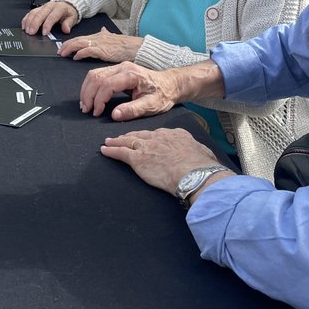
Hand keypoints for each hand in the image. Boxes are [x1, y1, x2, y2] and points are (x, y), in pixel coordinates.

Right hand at [22, 0, 76, 34]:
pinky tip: (24, 25)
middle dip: (34, 24)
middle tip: (31, 33)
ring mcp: (43, 7)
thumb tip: (66, 29)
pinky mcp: (38, 8)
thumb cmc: (68, 12)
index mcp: (59, 8)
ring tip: (26, 30)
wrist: (66, 3)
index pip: (52, 17)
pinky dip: (26, 19)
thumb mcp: (72, 17)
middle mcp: (50, 6)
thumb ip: (69, 23)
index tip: (44, 33)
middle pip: (40, 14)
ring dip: (29, 22)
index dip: (47, 25)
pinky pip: (30, 12)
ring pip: (33, 13)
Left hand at [59, 26, 142, 62]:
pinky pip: (88, 50)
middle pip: (77, 40)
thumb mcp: (114, 36)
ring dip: (69, 48)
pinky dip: (80, 53)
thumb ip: (106, 34)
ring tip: (63, 54)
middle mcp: (97, 38)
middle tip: (59, 51)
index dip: (70, 42)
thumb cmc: (126, 45)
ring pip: (80, 43)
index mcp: (98, 35)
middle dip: (66, 45)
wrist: (136, 47)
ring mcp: (99, 44)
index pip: (80, 37)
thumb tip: (103, 29)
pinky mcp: (103, 50)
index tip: (63, 47)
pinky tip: (75, 57)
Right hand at [79, 62, 183, 119]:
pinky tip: (90, 97)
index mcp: (131, 75)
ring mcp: (119, 67)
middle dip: (88, 94)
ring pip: (94, 74)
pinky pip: (98, 74)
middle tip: (86, 110)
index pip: (107, 85)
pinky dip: (90, 86)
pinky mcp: (116, 70)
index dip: (98, 100)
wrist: (170, 84)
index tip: (96, 113)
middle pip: (96, 77)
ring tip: (85, 105)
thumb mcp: (151, 106)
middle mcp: (123, 67)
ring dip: (87, 89)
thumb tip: (114, 115)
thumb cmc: (162, 95)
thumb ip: (133, 110)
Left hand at [100, 128, 227, 194]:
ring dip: (117, 142)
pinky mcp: (138, 158)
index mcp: (175, 135)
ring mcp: (147, 147)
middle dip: (130, 136)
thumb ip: (198, 152)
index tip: (147, 139)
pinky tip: (104, 150)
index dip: (150, 137)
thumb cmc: (202, 167)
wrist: (195, 173)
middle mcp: (159, 137)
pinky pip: (120, 153)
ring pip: (128, 141)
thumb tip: (203, 158)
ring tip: (108, 142)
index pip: (159, 135)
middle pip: (141, 135)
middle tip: (122, 137)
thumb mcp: (204, 153)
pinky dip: (111, 151)